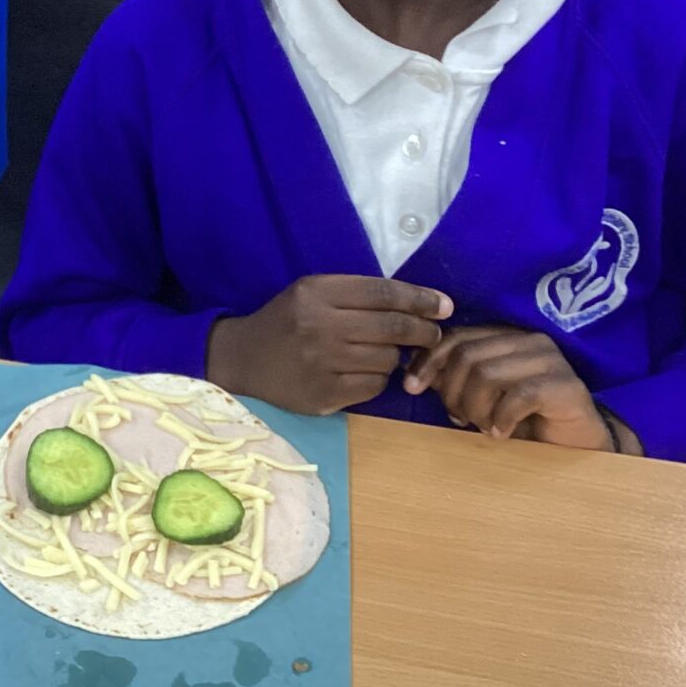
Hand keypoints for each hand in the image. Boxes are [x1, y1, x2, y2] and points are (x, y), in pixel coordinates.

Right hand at [206, 276, 451, 415]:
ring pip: (387, 359)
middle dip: (423, 330)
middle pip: (392, 326)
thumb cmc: (285, 322)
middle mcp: (319, 325)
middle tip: (434, 334)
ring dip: (395, 358)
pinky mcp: (323, 394)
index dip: (420, 298)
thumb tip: (420, 304)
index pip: (383, 292)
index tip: (444, 305)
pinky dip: (378, 380)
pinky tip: (364, 373)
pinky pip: (374, 386)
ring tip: (383, 354)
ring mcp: (321, 362)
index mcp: (316, 292)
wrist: (242, 361)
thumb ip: (356, 295)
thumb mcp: (310, 293)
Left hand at [403, 326, 613, 448]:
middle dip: (453, 392)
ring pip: (488, 374)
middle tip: (460, 419)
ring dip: (476, 408)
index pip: (456, 337)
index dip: (428, 361)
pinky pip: (519, 396)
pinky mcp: (567, 385)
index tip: (411, 387)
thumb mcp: (480, 399)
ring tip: (484, 427)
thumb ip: (454, 381)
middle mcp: (527, 340)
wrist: (576, 446)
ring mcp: (550, 359)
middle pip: (467, 356)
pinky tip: (501, 434)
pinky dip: (502, 418)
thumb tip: (414, 373)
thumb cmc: (523, 421)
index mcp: (504, 337)